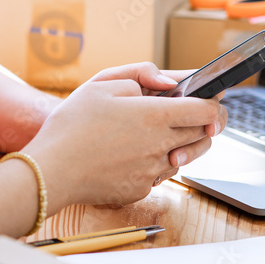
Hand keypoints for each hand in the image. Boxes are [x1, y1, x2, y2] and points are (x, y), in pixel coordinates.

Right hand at [23, 63, 224, 207]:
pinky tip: (130, 154)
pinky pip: (160, 174)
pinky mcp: (142, 190)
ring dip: (178, 144)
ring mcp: (153, 171)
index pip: (207, 111)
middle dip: (202, 124)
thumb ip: (141, 74)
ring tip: (150, 133)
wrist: (50, 171)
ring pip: (183, 156)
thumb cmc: (72, 125)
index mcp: (155, 116)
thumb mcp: (102, 83)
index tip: (210, 99)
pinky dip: (153, 163)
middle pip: (203, 136)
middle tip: (186, 115)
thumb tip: (170, 82)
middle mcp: (161, 146)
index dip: (214, 103)